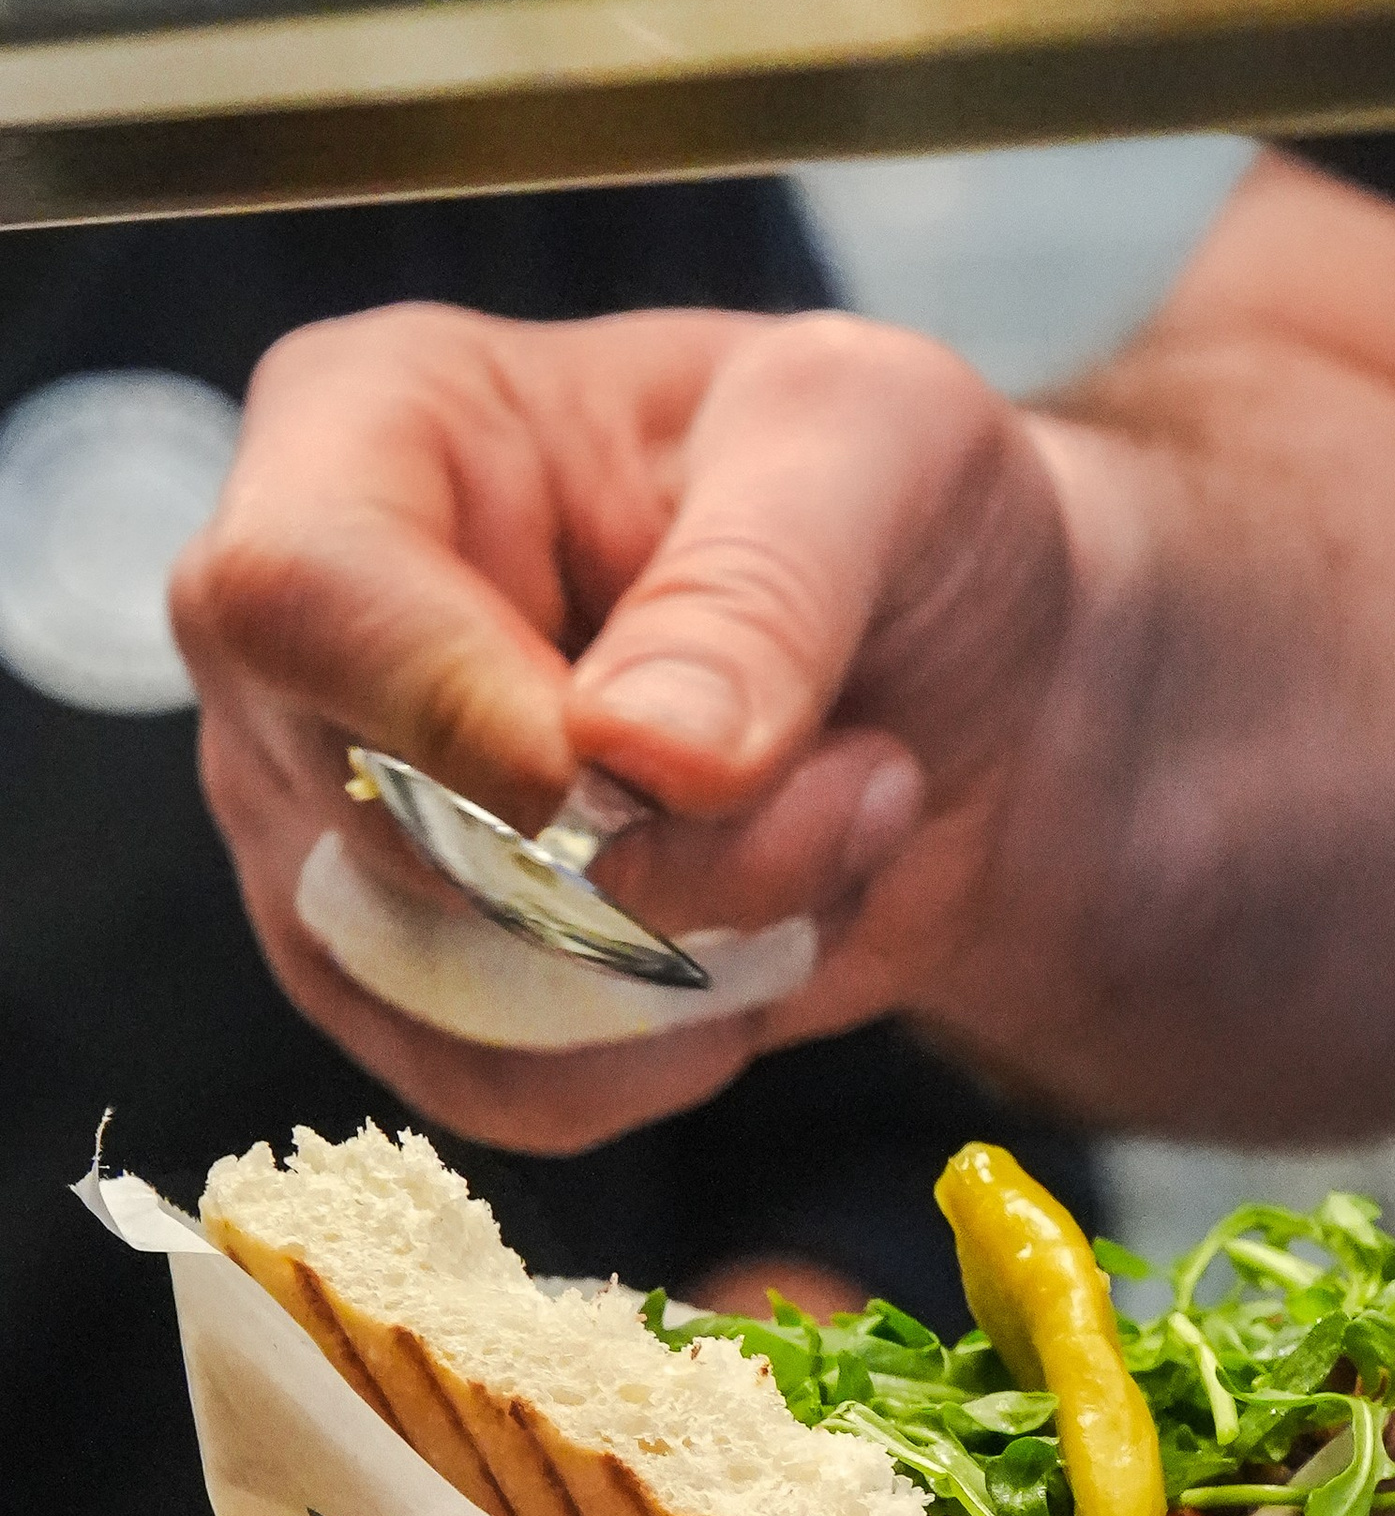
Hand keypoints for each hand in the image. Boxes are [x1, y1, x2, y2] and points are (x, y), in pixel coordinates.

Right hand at [173, 301, 1062, 1150]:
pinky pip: (504, 1089)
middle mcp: (303, 645)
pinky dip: (676, 1049)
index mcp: (369, 427)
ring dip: (700, 959)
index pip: (297, 593)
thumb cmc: (898, 507)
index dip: (461, 715)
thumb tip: (630, 755)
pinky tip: (770, 943)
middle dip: (675, 857)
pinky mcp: (415, 983)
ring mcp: (336, 828)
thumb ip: (765, 579)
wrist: (975, 682)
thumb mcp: (881, 446)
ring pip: (452, 991)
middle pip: (390, 827)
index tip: (669, 767)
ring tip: (839, 830)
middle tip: (866, 776)